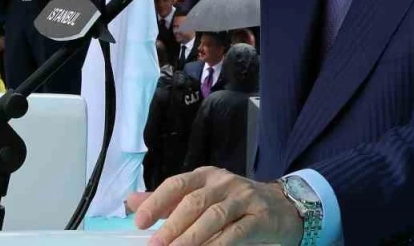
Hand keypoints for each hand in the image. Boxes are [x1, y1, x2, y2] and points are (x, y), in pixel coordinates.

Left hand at [135, 167, 303, 245]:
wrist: (282, 207)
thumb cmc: (235, 204)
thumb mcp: (203, 196)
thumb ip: (169, 200)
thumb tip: (131, 201)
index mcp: (206, 176)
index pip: (177, 184)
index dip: (157, 201)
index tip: (140, 221)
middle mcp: (224, 183)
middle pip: (194, 201)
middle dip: (172, 225)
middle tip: (155, 245)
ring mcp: (244, 198)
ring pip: (214, 216)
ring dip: (192, 237)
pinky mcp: (260, 217)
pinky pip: (237, 232)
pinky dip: (219, 245)